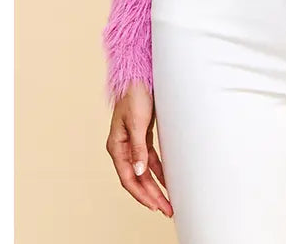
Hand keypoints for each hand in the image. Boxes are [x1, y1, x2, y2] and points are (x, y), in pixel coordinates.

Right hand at [105, 81, 173, 217]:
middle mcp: (123, 147)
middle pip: (137, 178)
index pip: (128, 178)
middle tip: (166, 209)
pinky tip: (167, 181)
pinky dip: (159, 171)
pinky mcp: (143, 136)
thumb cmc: (135, 94)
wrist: (139, 75)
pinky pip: (150, 160)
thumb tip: (139, 172)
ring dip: (155, 186)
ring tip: (168, 201)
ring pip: (144, 171)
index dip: (141, 194)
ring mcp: (133, 142)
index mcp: (117, 146)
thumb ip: (138, 148)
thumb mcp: (137, 122)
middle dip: (151, 196)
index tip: (154, 205)